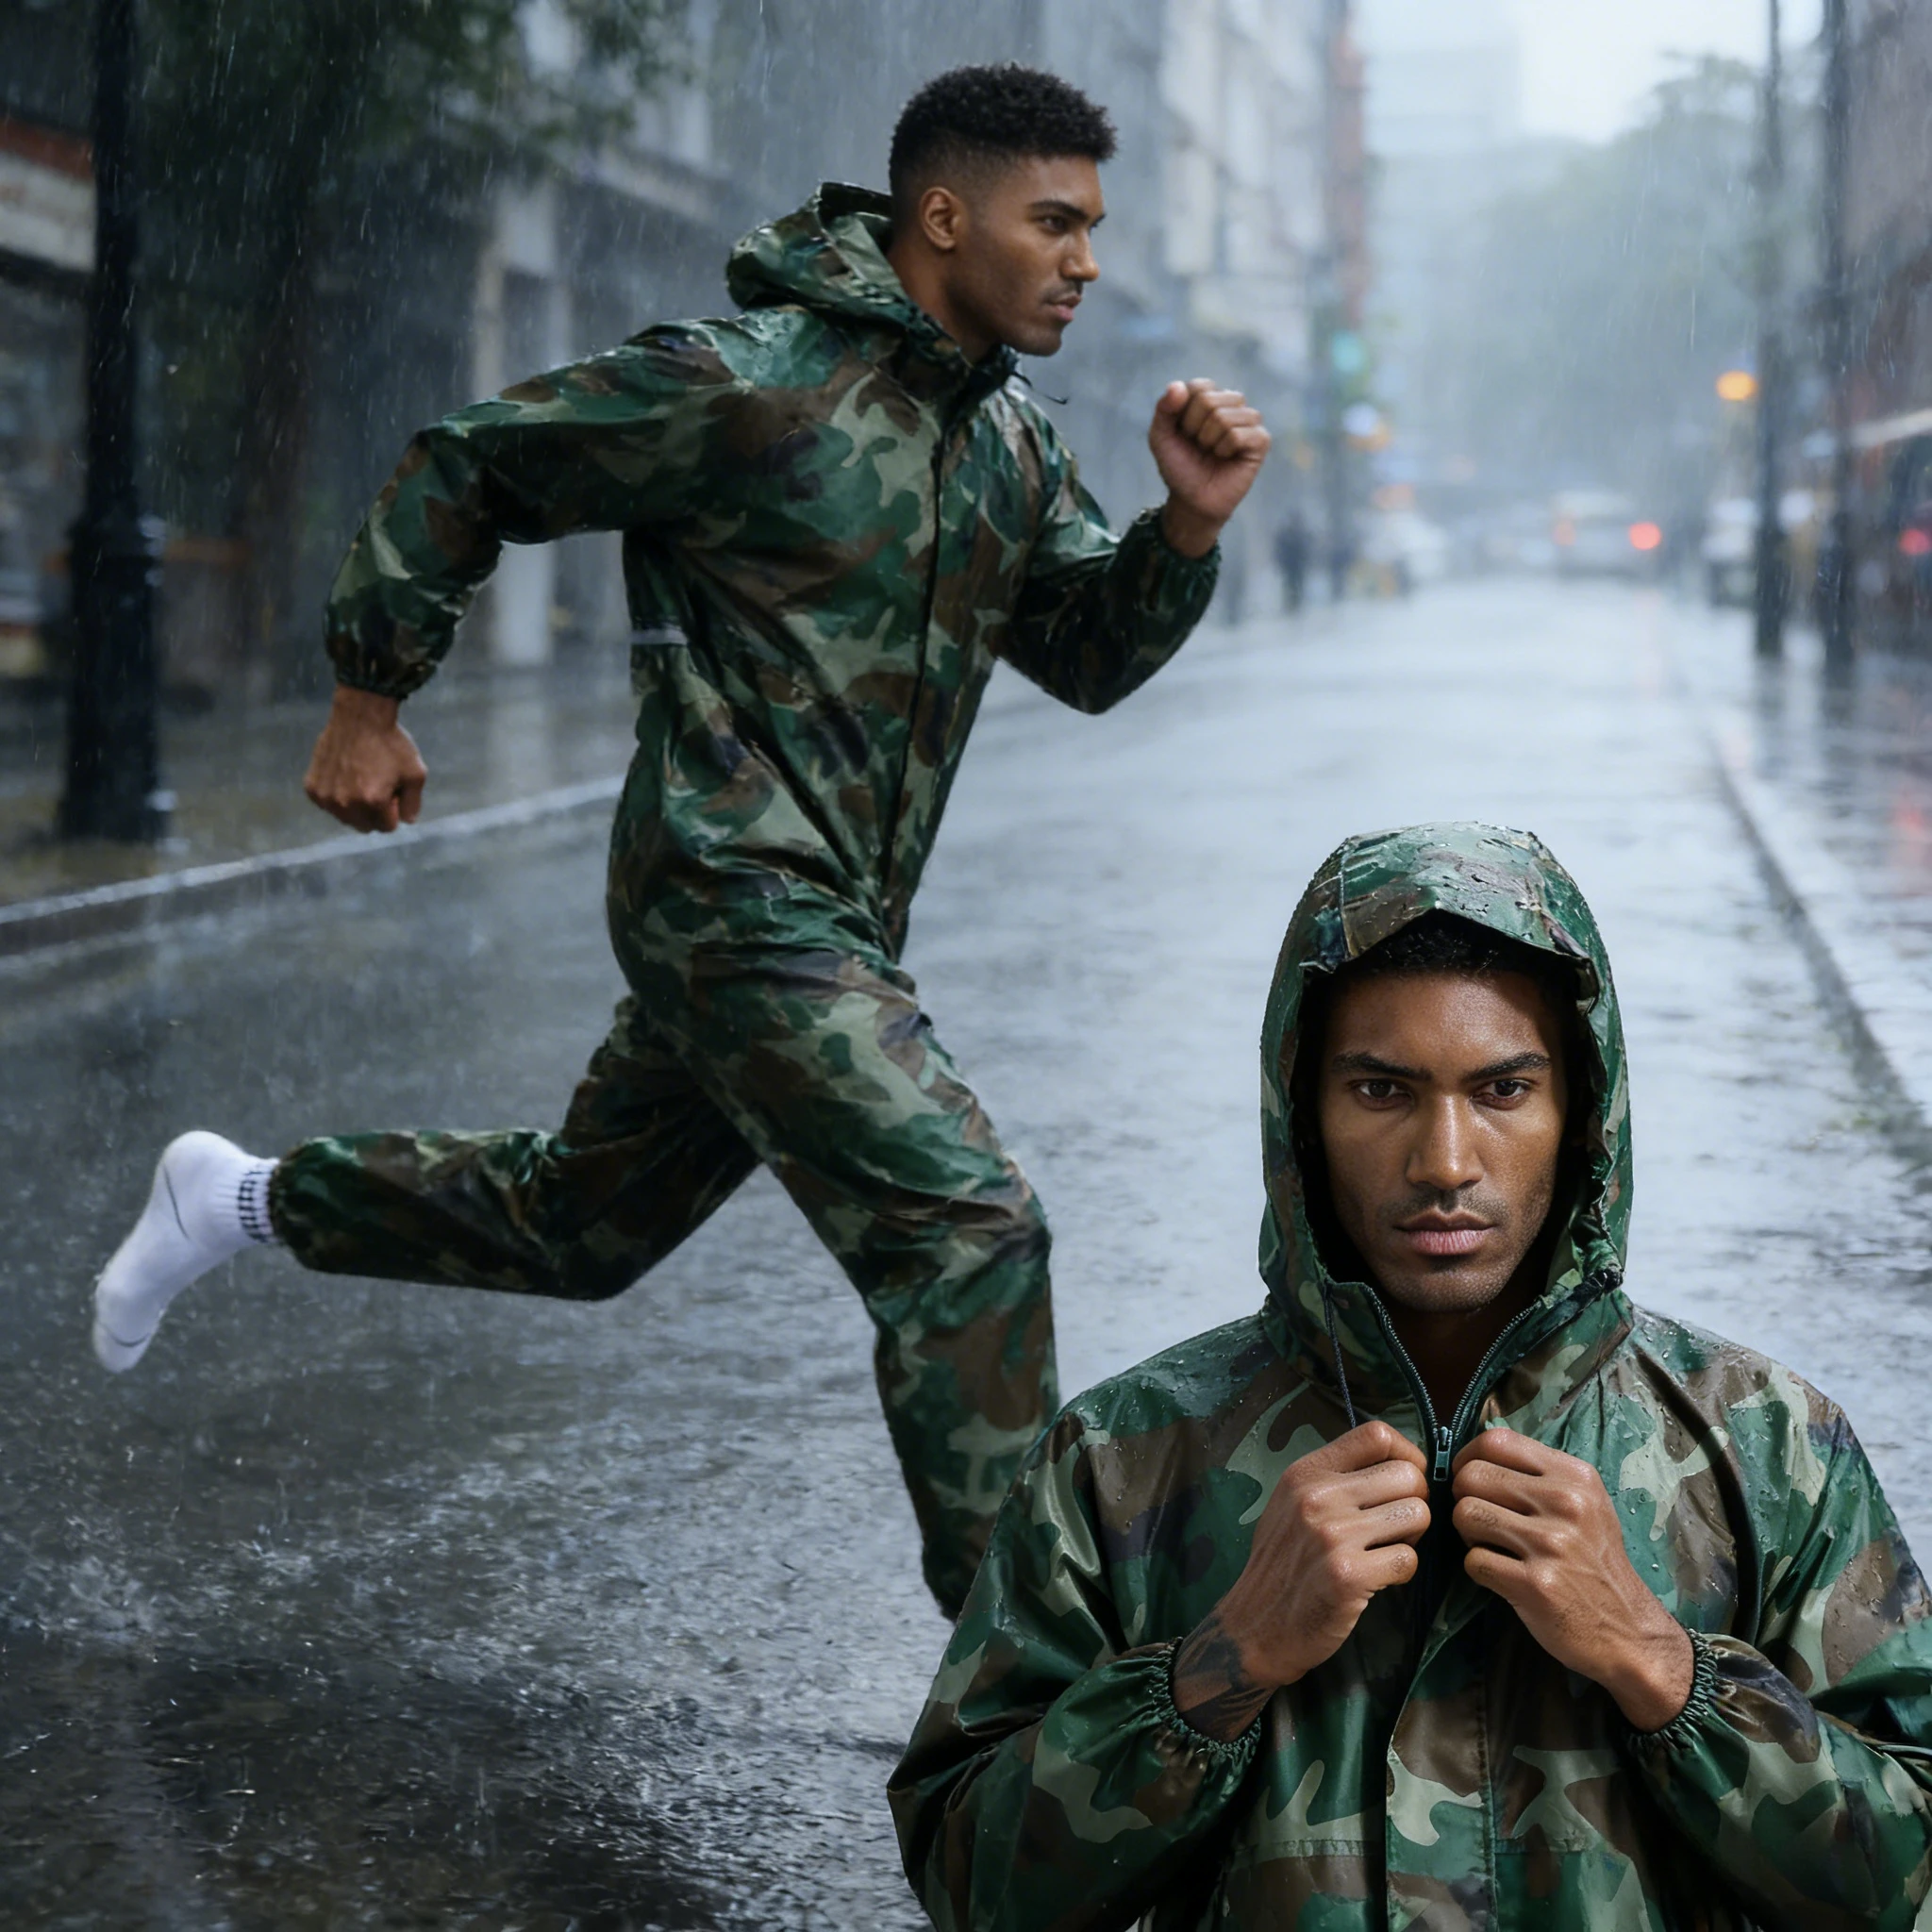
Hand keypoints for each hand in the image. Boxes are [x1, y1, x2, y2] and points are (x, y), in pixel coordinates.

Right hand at [302, 686, 426, 833]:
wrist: (359, 717)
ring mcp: (326, 797)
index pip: (387, 827)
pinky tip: (343, 776)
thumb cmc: (391, 744)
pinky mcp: (312, 788)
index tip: (393, 791)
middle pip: (365, 826)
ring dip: (354, 806)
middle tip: (377, 785)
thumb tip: (407, 822)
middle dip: (374, 812)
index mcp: (373, 802)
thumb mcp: (415, 773)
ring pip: (345, 817)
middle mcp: (346, 803)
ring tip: (360, 778)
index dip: (393, 809)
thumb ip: (413, 803)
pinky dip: (336, 796)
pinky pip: (328, 805)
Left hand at [1149, 378, 1270, 557]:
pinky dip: (1224, 450)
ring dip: (1209, 441)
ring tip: (1211, 452)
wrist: (1192, 499)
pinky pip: (1239, 435)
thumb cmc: (1180, 466)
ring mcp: (1248, 420)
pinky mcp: (1261, 439)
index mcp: (1210, 396)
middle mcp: (1232, 403)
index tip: (1183, 432)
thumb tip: (1178, 386)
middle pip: (1209, 400)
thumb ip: (1163, 409)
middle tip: (1198, 445)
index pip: (1197, 387)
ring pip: (1224, 417)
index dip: (1182, 414)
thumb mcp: (1160, 437)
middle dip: (1194, 429)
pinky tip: (1226, 457)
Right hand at [1172, 1421, 1428, 1740]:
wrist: (1255, 1626)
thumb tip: (1398, 1464)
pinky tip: (1381, 1578)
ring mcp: (1333, 1535)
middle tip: (1397, 1527)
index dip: (1406, 1453)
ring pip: (1418, 1514)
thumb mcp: (1291, 1505)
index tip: (1404, 1481)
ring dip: (1412, 1538)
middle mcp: (1318, 1495)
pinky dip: (1403, 1572)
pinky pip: (1409, 1559)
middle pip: (1408, 1475)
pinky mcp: (1349, 1574)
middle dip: (1414, 1502)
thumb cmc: (1281, 1564)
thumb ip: (1334, 1479)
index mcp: (1305, 1472)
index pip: (1376, 1434)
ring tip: (1387, 1551)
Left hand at [1453, 1430, 1693, 1731]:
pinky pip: (1474, 1561)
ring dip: (1468, 1534)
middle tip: (1479, 1520)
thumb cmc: (1595, 1563)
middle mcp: (1566, 1503)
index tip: (1469, 1479)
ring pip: (1465, 1514)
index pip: (1497, 1440)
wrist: (1628, 1631)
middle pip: (1472, 1476)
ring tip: (1492, 1547)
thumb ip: (1540, 1476)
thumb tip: (1476, 1457)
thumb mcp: (1585, 1505)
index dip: (1468, 1457)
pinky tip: (1502, 1576)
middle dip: (1463, 1498)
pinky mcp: (1535, 1584)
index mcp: (1576, 1476)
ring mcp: (1551, 1544)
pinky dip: (1479, 1569)